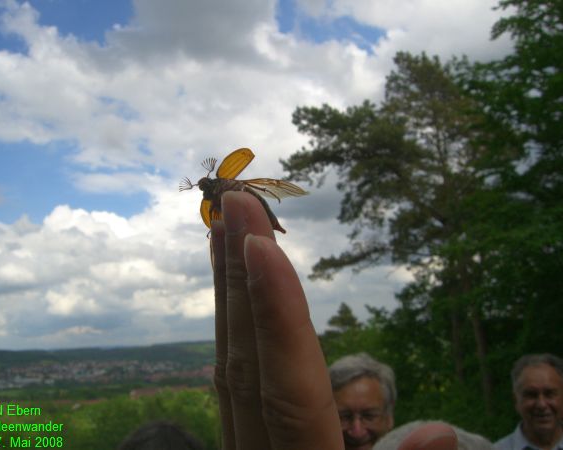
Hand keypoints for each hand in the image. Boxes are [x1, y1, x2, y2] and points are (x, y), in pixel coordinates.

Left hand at [211, 191, 343, 449]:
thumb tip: (442, 430)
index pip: (290, 395)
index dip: (277, 320)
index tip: (262, 247)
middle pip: (247, 366)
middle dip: (243, 281)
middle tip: (236, 204)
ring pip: (229, 371)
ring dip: (229, 297)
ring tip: (222, 232)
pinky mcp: (242, 446)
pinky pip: (230, 386)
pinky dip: (232, 335)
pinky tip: (233, 302)